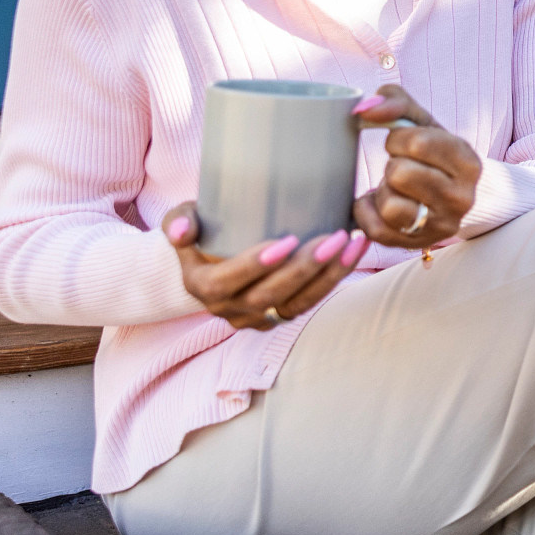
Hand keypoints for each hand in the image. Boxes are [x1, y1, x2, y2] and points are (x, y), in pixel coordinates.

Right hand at [163, 202, 366, 329]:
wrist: (208, 257)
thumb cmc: (198, 229)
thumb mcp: (180, 218)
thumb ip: (179, 221)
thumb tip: (182, 232)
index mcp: (201, 286)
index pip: (227, 282)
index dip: (255, 265)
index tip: (287, 241)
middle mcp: (228, 308)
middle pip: (269, 296)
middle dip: (304, 269)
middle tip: (334, 238)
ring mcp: (257, 316)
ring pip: (296, 305)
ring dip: (328, 276)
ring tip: (351, 244)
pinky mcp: (280, 314)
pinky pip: (310, 302)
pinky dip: (335, 278)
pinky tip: (355, 251)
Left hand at [351, 84, 481, 247]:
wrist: (457, 194)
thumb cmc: (434, 152)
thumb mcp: (422, 120)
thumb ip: (394, 101)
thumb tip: (363, 109)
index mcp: (468, 162)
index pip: (417, 143)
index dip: (398, 139)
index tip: (406, 145)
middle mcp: (462, 197)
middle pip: (400, 174)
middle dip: (392, 165)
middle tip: (402, 167)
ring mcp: (443, 225)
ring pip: (390, 206)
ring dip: (384, 192)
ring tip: (396, 188)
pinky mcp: (419, 244)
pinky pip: (376, 230)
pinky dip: (368, 212)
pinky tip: (379, 204)